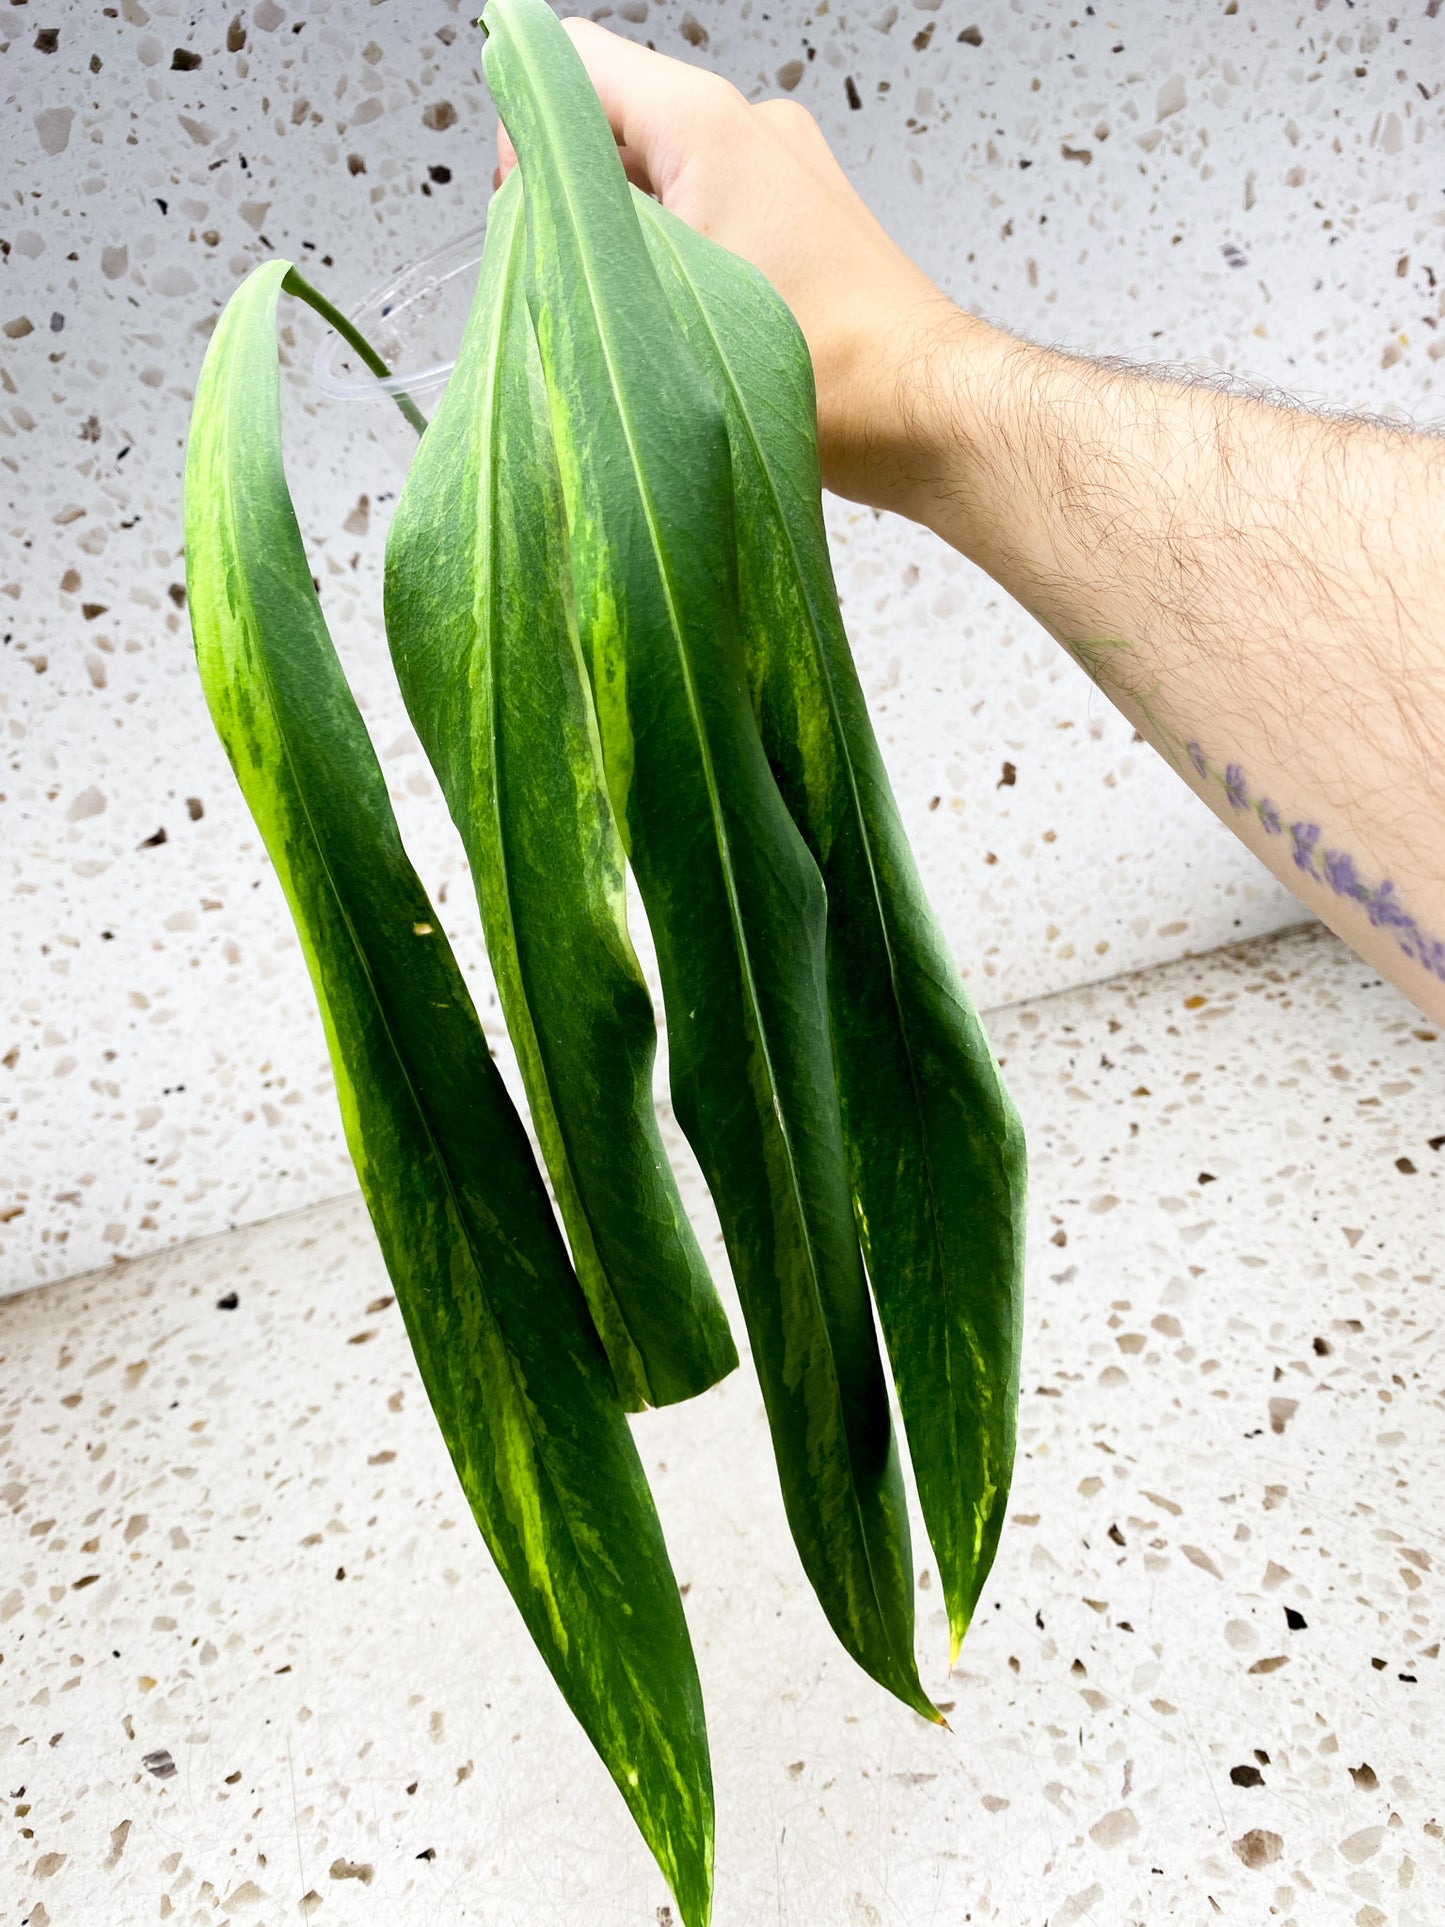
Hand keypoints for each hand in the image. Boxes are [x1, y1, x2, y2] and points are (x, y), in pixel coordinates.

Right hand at [493, 18, 964, 510]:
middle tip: (591, 290)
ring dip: (632, 241)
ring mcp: (780, 168)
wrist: (928, 416)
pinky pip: (708, 211)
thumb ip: (584, 234)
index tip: (529, 216)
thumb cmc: (830, 373)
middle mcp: (748, 124)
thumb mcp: (668, 302)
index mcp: (706, 122)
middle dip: (579, 199)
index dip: (527, 135)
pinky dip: (680, 259)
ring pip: (658, 175)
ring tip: (653, 320)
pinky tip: (692, 327)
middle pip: (612, 121)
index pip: (571, 62)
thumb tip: (531, 214)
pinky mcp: (800, 218)